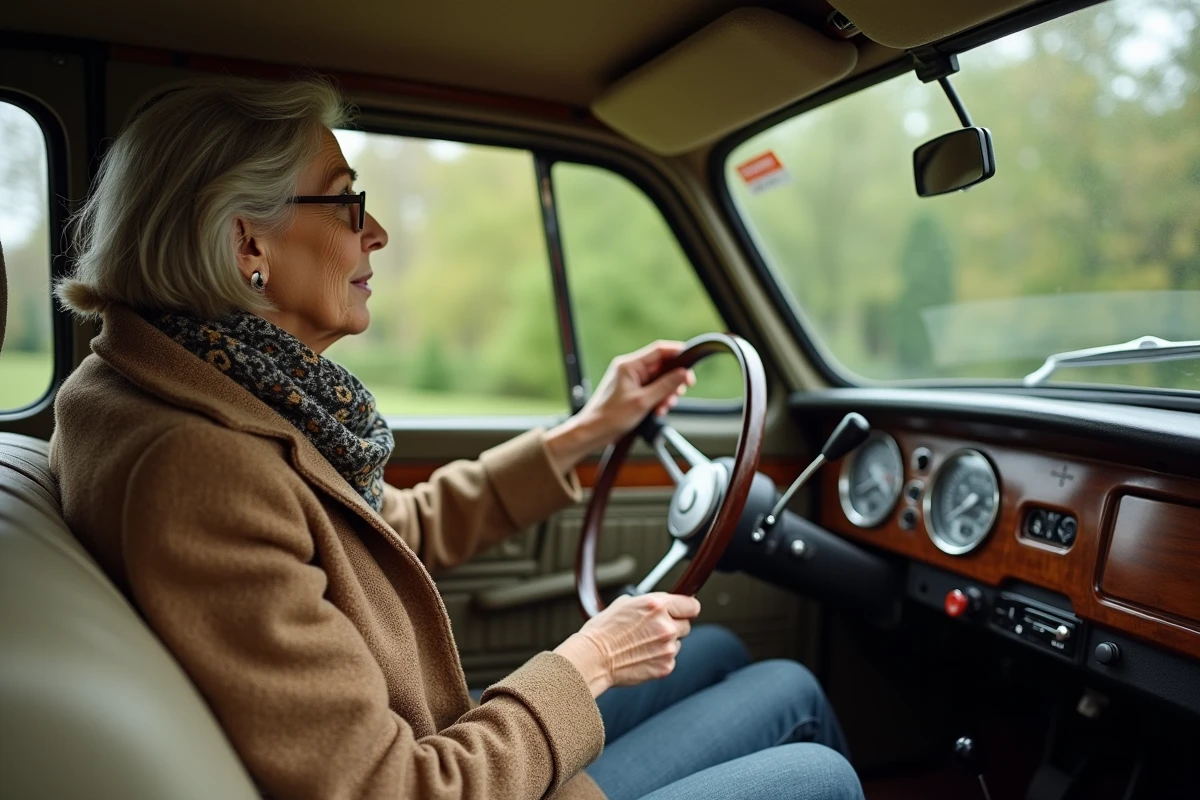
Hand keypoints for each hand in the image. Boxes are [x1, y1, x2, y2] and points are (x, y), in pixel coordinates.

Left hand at [544, 341, 695, 473]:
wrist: (593, 432)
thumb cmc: (610, 417)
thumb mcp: (643, 402)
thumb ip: (665, 386)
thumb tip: (683, 373)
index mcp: (629, 365)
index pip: (659, 350)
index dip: (678, 354)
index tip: (691, 364)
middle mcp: (630, 369)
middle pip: (661, 367)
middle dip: (673, 381)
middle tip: (680, 392)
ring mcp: (631, 381)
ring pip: (658, 380)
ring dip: (666, 393)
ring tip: (664, 407)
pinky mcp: (632, 392)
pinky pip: (652, 390)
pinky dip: (658, 399)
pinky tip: (657, 411)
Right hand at [553, 593, 700, 697]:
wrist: (593, 659)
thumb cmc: (602, 631)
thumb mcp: (624, 604)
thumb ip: (648, 603)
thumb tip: (660, 604)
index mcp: (657, 605)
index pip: (691, 605)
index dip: (687, 608)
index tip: (685, 611)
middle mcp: (666, 625)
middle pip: (686, 625)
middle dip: (674, 626)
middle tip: (653, 631)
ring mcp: (667, 647)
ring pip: (677, 643)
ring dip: (665, 643)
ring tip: (641, 645)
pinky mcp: (665, 666)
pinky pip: (670, 659)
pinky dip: (659, 659)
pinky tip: (641, 656)